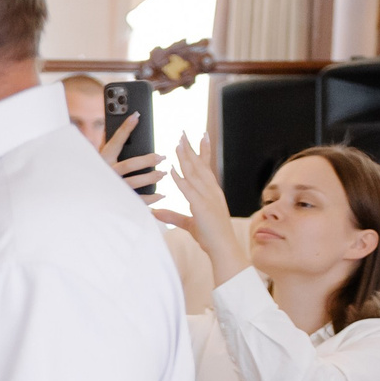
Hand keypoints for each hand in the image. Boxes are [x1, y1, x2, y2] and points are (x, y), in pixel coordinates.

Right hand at [98, 112, 161, 195]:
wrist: (82, 199)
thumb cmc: (93, 173)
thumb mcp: (97, 158)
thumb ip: (106, 144)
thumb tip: (113, 124)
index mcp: (102, 159)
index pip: (115, 141)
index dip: (125, 128)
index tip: (136, 116)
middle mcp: (106, 173)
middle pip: (129, 165)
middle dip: (147, 160)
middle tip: (161, 157)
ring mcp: (112, 188)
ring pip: (134, 183)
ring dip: (151, 178)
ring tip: (162, 173)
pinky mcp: (118, 200)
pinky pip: (136, 200)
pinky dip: (151, 198)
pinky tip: (160, 194)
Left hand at [151, 135, 242, 279]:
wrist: (223, 248)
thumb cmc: (210, 236)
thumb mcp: (189, 223)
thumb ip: (173, 216)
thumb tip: (156, 211)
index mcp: (212, 192)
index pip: (206, 167)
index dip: (203, 151)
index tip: (201, 136)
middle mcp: (211, 191)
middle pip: (200, 164)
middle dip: (191, 147)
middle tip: (184, 132)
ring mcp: (207, 197)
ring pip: (195, 172)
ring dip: (185, 156)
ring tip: (178, 142)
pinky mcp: (201, 206)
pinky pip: (189, 189)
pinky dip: (180, 178)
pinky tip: (173, 168)